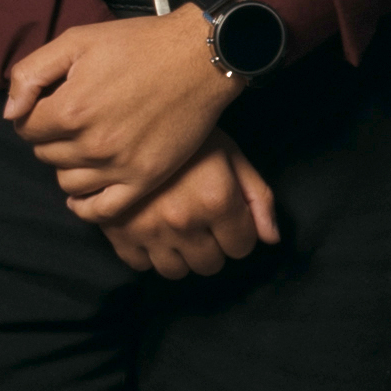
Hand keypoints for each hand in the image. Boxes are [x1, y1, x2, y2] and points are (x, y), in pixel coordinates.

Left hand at [5, 12, 237, 222]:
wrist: (199, 57)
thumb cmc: (139, 44)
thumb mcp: (77, 40)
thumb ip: (31, 73)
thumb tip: (10, 112)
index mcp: (70, 109)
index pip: (25, 128)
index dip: (33, 115)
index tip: (51, 105)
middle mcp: (92, 144)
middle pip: (45, 155)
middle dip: (50, 138)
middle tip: (72, 121)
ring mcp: (120, 165)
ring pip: (67, 182)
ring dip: (67, 166)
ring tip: (82, 147)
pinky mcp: (145, 178)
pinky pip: (102, 209)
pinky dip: (86, 206)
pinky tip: (83, 196)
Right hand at [100, 140, 285, 279]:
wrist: (130, 118)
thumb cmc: (190, 136)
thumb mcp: (232, 155)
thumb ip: (258, 198)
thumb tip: (271, 239)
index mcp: (216, 200)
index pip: (241, 247)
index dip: (240, 233)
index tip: (229, 219)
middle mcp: (183, 220)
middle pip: (210, 265)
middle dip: (213, 247)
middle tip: (205, 224)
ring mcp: (148, 229)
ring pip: (176, 271)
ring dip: (182, 256)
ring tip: (181, 231)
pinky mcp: (118, 232)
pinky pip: (141, 265)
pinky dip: (149, 254)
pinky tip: (154, 232)